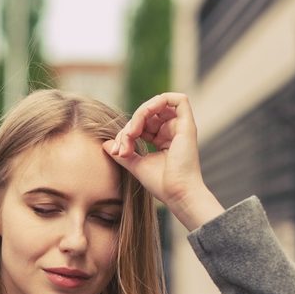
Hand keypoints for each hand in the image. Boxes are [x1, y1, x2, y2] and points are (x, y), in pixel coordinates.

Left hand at [102, 93, 223, 229]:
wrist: (177, 194)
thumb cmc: (161, 184)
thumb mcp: (136, 165)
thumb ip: (123, 153)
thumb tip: (106, 144)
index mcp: (163, 140)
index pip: (142, 124)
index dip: (127, 132)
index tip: (117, 151)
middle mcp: (173, 131)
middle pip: (148, 114)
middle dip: (130, 125)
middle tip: (122, 144)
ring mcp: (181, 128)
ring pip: (158, 105)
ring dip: (139, 114)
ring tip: (131, 133)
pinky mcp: (188, 125)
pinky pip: (178, 99)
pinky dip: (158, 102)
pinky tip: (144, 115)